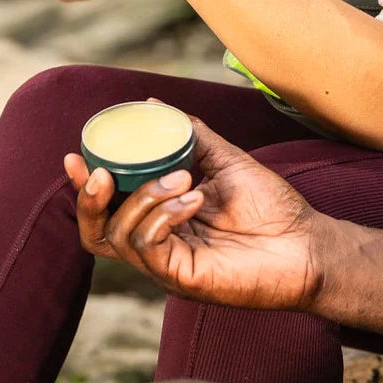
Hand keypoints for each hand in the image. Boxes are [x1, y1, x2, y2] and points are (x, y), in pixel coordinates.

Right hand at [64, 114, 327, 311]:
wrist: (308, 243)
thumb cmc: (271, 206)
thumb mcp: (224, 160)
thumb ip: (190, 135)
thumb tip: (154, 104)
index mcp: (161, 220)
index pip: (108, 209)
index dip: (83, 186)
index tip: (74, 155)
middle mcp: (158, 245)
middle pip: (97, 232)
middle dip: (89, 199)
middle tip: (101, 170)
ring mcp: (168, 265)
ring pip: (120, 235)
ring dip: (143, 196)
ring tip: (183, 177)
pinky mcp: (182, 279)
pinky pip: (149, 247)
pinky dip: (163, 215)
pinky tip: (193, 198)